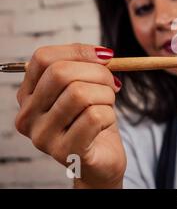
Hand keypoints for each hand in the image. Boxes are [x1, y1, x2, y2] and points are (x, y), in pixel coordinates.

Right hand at [15, 44, 125, 187]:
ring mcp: (43, 136)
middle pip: (60, 73)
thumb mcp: (87, 87)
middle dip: (98, 73)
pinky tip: (106, 124)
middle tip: (113, 84)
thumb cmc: (93, 121)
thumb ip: (87, 67)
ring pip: (80, 94)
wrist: (101, 161)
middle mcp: (28, 116)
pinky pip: (94, 116)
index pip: (43, 58)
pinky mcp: (65, 152)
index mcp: (29, 95)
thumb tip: (103, 55)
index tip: (105, 57)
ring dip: (106, 95)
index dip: (79, 51)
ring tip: (107, 106)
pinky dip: (110, 115)